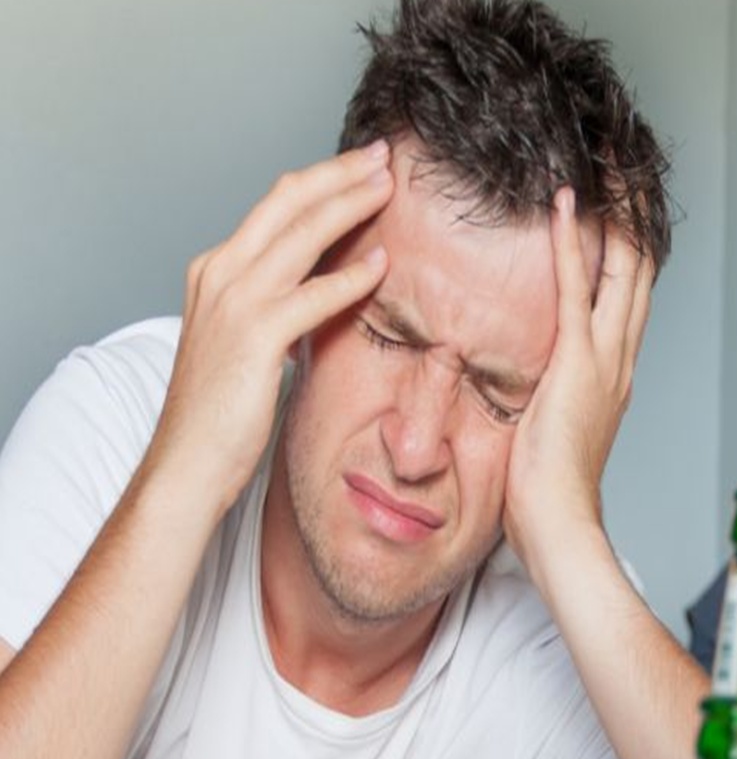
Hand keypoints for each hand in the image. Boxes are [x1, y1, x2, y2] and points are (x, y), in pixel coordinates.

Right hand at [148, 142, 393, 513]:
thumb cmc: (221, 411)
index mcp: (215, 270)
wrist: (186, 462)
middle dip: (338, 174)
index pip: (274, 207)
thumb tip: (321, 288)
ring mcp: (232, 302)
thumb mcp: (247, 341)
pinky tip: (382, 264)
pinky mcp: (253, 337)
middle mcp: (219, 273)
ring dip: (349, 206)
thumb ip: (276, 306)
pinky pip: (312, 296)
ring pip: (300, 235)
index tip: (360, 168)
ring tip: (389, 188)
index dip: (319, 182)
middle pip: (287, 203)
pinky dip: (350, 277)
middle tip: (382, 156)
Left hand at [503, 186, 653, 565]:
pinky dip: (573, 244)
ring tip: (605, 165)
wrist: (561, 524)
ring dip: (615, 213)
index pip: (628, 294)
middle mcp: (621, 357)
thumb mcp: (553, 426)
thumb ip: (552, 393)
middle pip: (639, 268)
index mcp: (615, 370)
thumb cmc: (549, 488)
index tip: (618, 205)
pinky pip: (576, 290)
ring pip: (623, 268)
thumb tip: (530, 378)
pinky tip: (566, 205)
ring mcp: (605, 359)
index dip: (629, 245)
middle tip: (623, 166)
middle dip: (634, 214)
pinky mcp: (578, 364)